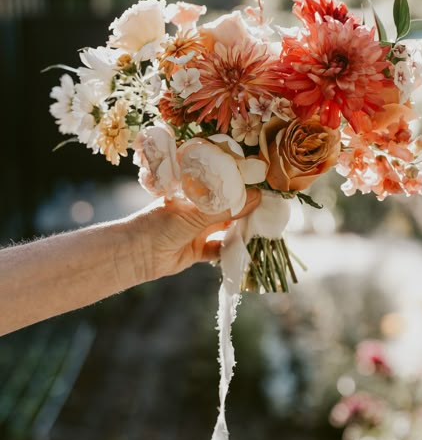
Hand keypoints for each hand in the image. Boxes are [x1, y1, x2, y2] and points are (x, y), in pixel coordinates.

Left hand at [126, 188, 261, 281]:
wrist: (135, 255)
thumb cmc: (160, 224)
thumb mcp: (195, 214)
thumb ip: (225, 208)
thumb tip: (255, 197)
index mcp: (194, 191)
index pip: (223, 184)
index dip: (243, 186)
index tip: (265, 187)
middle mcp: (197, 208)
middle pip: (228, 208)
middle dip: (247, 210)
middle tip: (270, 211)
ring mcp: (197, 229)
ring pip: (226, 228)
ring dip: (241, 230)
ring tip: (262, 229)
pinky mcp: (197, 250)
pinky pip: (220, 249)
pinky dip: (231, 250)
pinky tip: (244, 248)